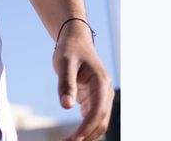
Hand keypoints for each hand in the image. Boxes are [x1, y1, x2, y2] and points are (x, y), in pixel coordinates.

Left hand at [52, 22, 113, 140]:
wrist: (75, 40)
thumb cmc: (70, 49)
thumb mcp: (64, 62)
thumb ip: (66, 83)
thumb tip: (66, 106)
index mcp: (101, 82)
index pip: (97, 111)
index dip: (86, 128)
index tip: (74, 140)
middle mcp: (106, 92)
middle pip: (101, 121)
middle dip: (86, 135)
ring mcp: (102, 97)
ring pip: (99, 123)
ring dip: (86, 135)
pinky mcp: (94, 99)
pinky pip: (93, 118)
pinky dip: (85, 129)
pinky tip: (73, 137)